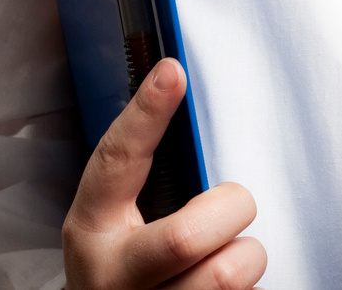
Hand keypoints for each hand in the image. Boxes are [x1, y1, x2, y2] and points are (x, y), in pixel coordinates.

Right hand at [62, 59, 263, 288]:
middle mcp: (113, 277)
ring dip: (246, 255)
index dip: (145, 115)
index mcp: (93, 232)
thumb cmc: (126, 269)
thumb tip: (182, 94)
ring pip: (231, 272)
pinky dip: (248, 284)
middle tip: (228, 208)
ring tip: (225, 256)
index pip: (116, 164)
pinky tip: (220, 285)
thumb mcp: (117, 224)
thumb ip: (150, 181)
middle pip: (187, 236)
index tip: (172, 72)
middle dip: (230, 209)